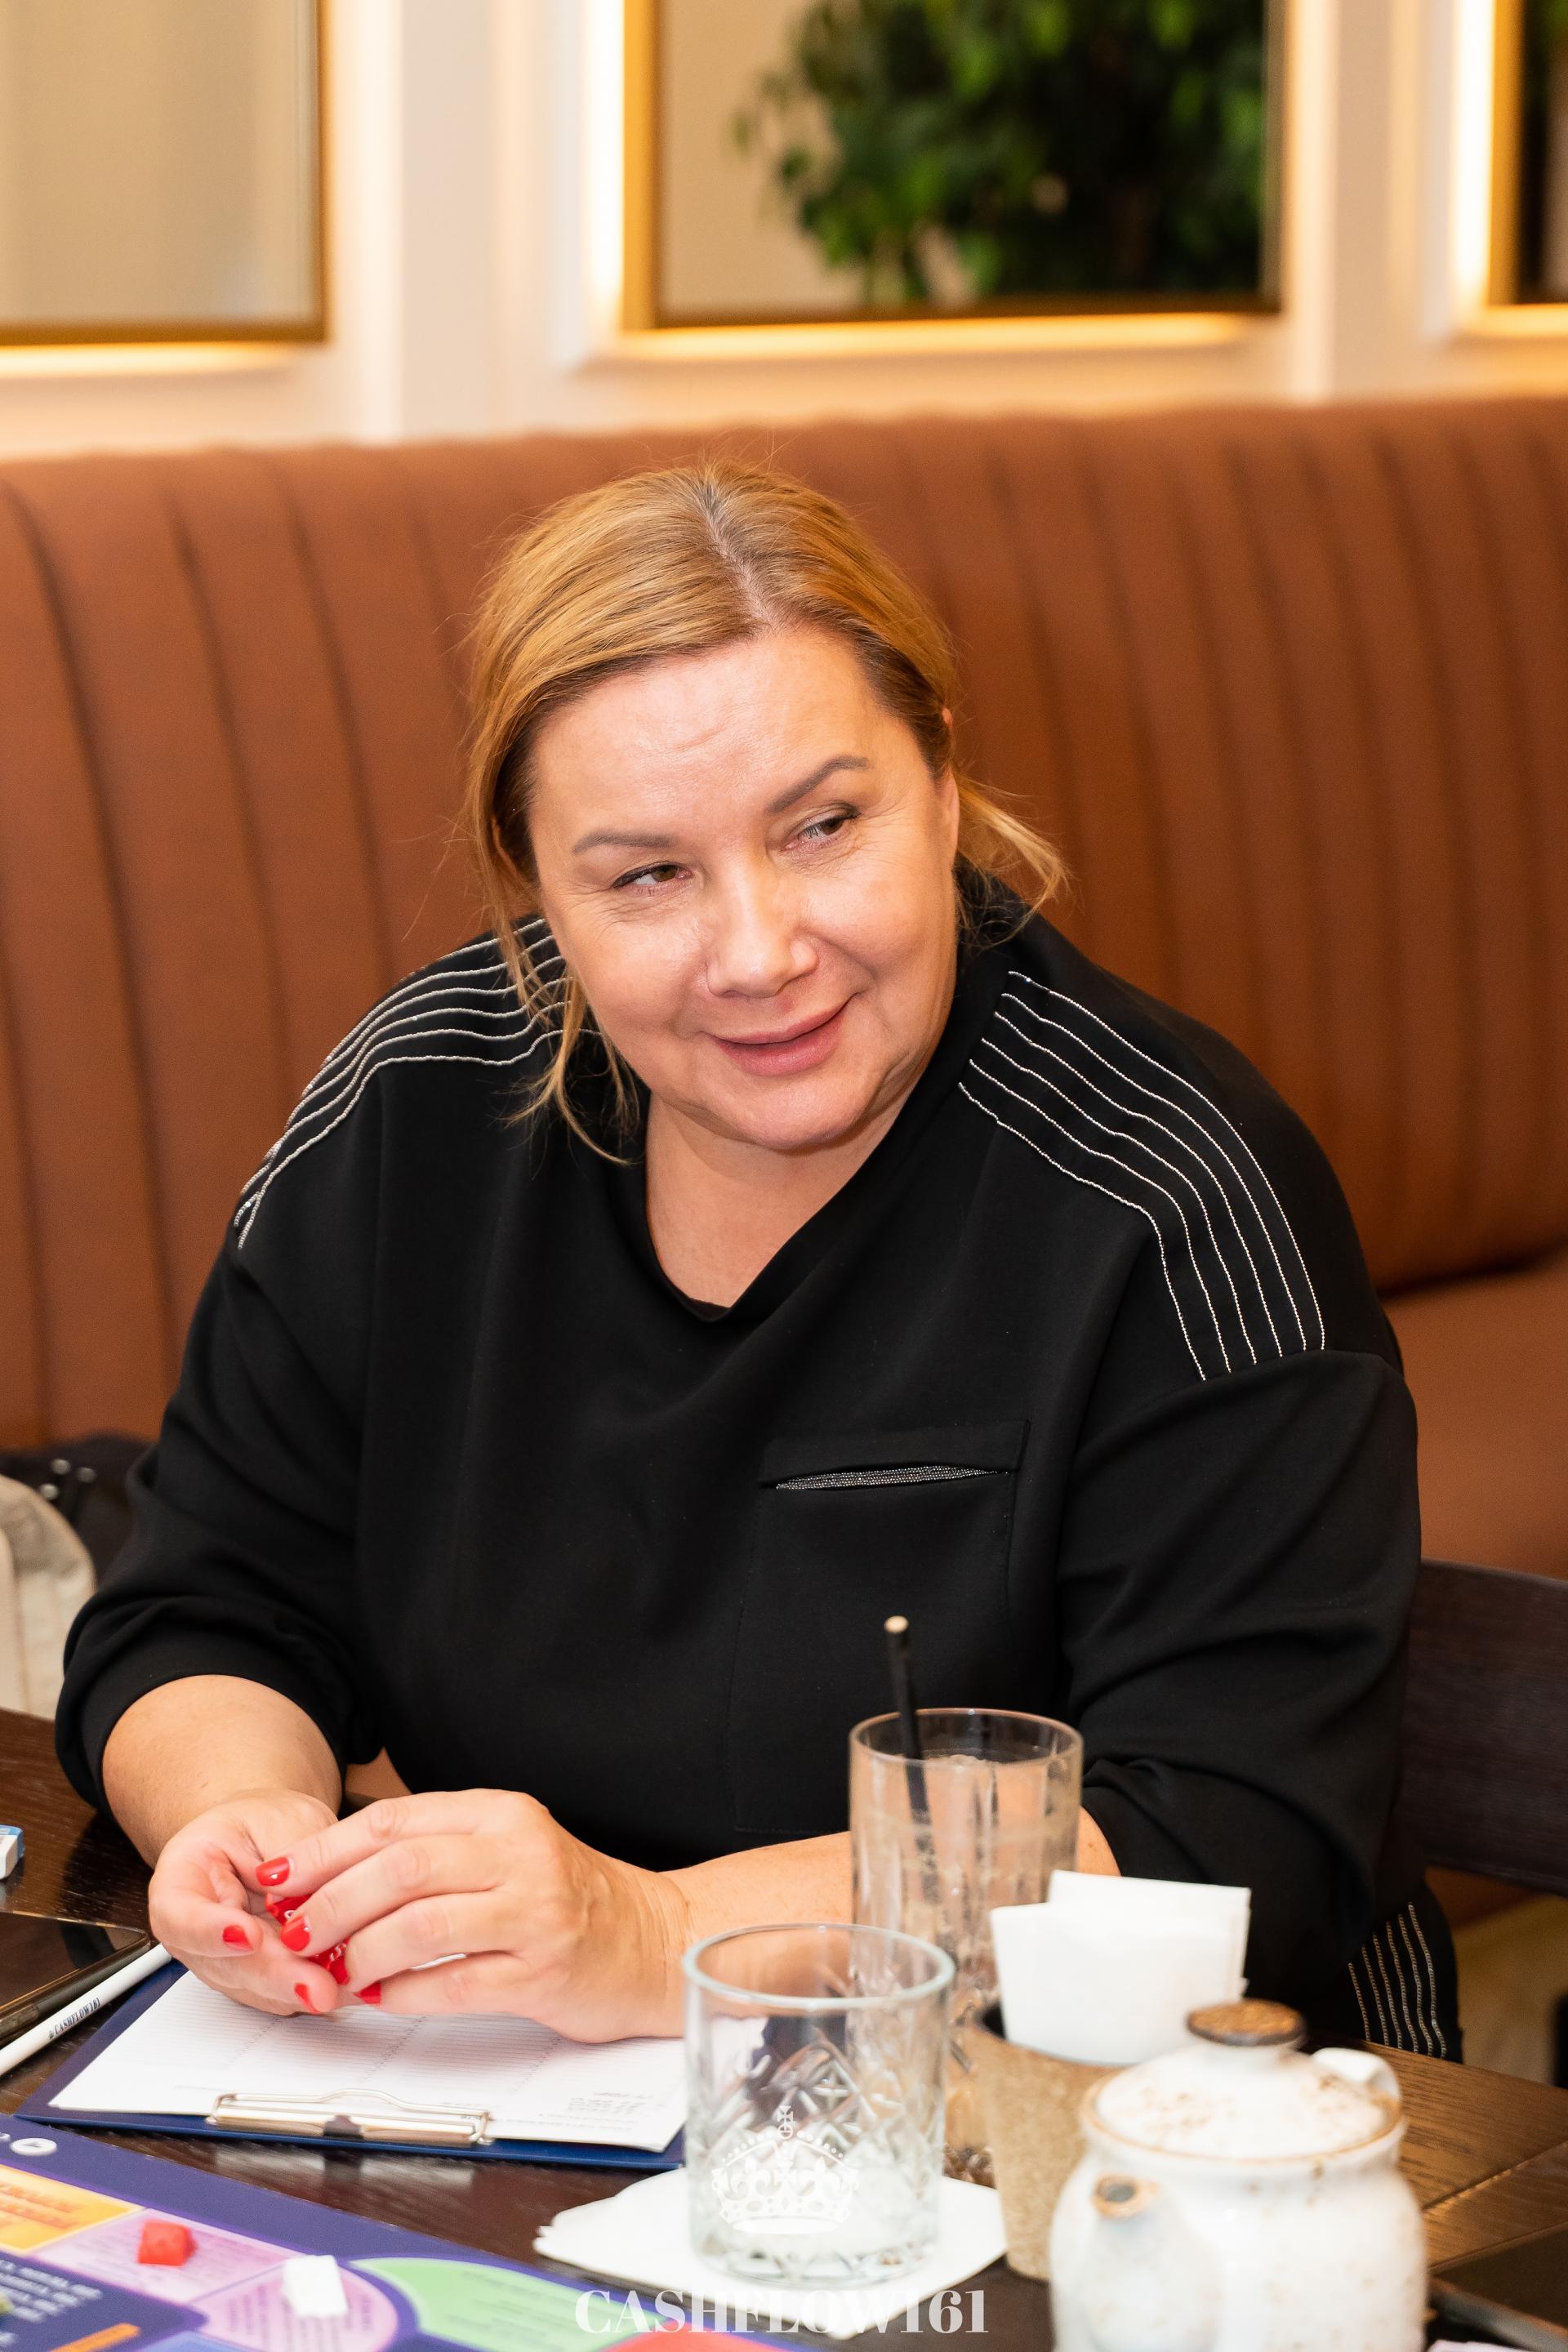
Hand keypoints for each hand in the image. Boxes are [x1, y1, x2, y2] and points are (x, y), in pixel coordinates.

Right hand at [147, 1788, 340, 2014]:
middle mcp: (196, 1933)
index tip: (250, 1936)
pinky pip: (286, 1992)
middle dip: (275, 1976)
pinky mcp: (262, 1980)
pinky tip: (346, 1985)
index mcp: (181, 1880)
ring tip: (341, 1987)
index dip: (211, 1933)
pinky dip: (316, 1989)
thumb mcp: (280, 1818)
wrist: (269, 1834)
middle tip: (316, 1986)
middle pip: (225, 1966)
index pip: (179, 1916)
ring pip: (258, 1989)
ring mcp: (226, 1963)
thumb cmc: (265, 1821)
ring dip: (299, 1990)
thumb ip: (290, 1857)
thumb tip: (306, 1901)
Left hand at [245, 1790, 691, 2038]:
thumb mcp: (507, 1849)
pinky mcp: (543, 1972)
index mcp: (502, 1813)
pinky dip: (404, 1994)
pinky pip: (453, 1983)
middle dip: (332, 1902)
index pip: (395, 1820)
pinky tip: (380, 1999)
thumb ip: (436, 1852)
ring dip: (361, 1952)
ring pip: (419, 1924)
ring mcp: (535, 1912)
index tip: (282, 1877)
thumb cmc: (568, 1898)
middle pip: (400, 1868)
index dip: (327, 1850)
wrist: (656, 1940)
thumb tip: (334, 1878)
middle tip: (296, 1931)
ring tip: (333, 1971)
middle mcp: (519, 1852)